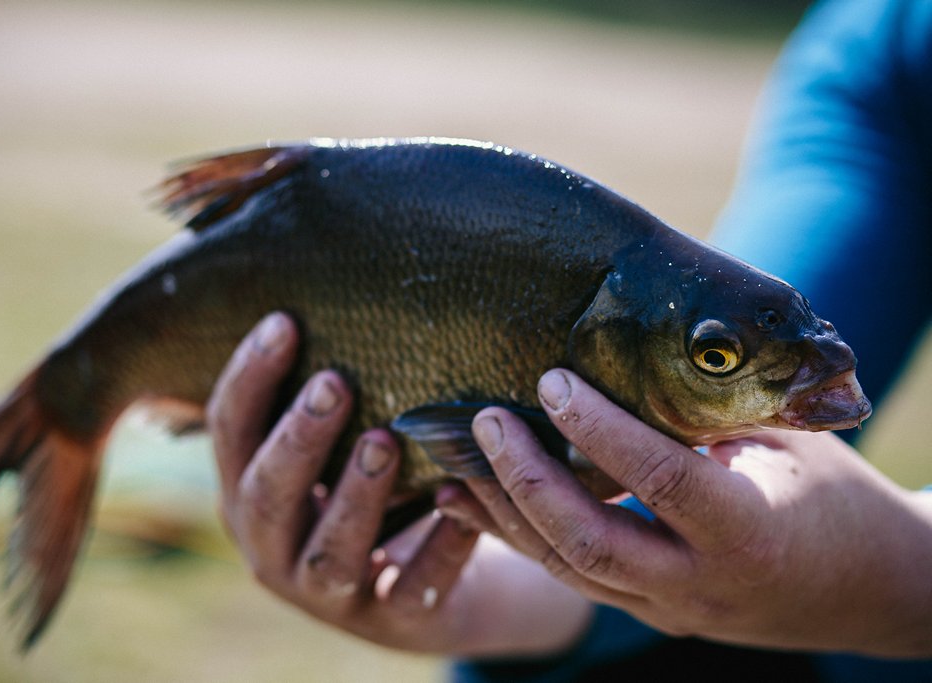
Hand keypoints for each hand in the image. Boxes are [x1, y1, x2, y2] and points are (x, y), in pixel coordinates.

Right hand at [207, 314, 592, 655]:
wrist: (420, 589)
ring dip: (355, 495)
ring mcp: (329, 594)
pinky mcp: (391, 622)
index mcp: (248, 493)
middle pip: (267, 494)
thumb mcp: (330, 449)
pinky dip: (439, 548)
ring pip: (329, 552)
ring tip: (385, 442)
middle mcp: (273, 547)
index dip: (249, 379)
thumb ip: (321, 393)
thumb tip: (333, 270)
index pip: (228, 432)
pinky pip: (413, 592)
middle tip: (334, 382)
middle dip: (297, 438)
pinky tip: (462, 502)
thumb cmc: (369, 491)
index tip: (284, 321)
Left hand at [450, 368, 931, 656]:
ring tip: (457, 461)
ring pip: (568, 570)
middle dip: (528, 480)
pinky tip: (469, 504)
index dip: (600, 429)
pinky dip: (516, 539)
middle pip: (591, 543)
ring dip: (505, 515)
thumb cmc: (836, 499)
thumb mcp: (790, 446)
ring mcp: (670, 608)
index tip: (551, 381)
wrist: (871, 592)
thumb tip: (643, 351)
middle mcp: (701, 583)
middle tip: (487, 420)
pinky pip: (570, 579)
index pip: (661, 480)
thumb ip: (721, 414)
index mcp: (750, 531)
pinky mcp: (648, 611)